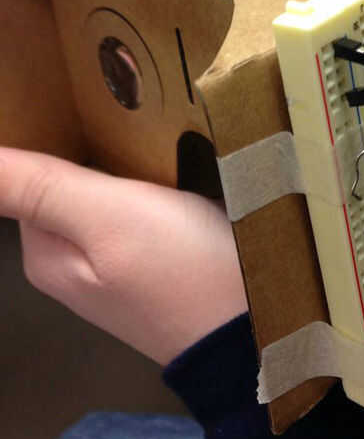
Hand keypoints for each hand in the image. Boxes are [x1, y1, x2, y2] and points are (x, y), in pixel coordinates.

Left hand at [0, 147, 247, 364]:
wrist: (258, 328)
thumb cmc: (185, 269)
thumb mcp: (110, 218)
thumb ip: (38, 188)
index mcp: (48, 255)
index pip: (28, 180)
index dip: (55, 140)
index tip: (95, 110)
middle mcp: (76, 265)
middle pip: (70, 188)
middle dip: (94, 152)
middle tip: (136, 125)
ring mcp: (120, 268)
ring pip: (110, 198)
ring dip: (128, 168)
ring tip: (163, 145)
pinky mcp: (157, 267)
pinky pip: (142, 214)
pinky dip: (154, 190)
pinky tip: (180, 178)